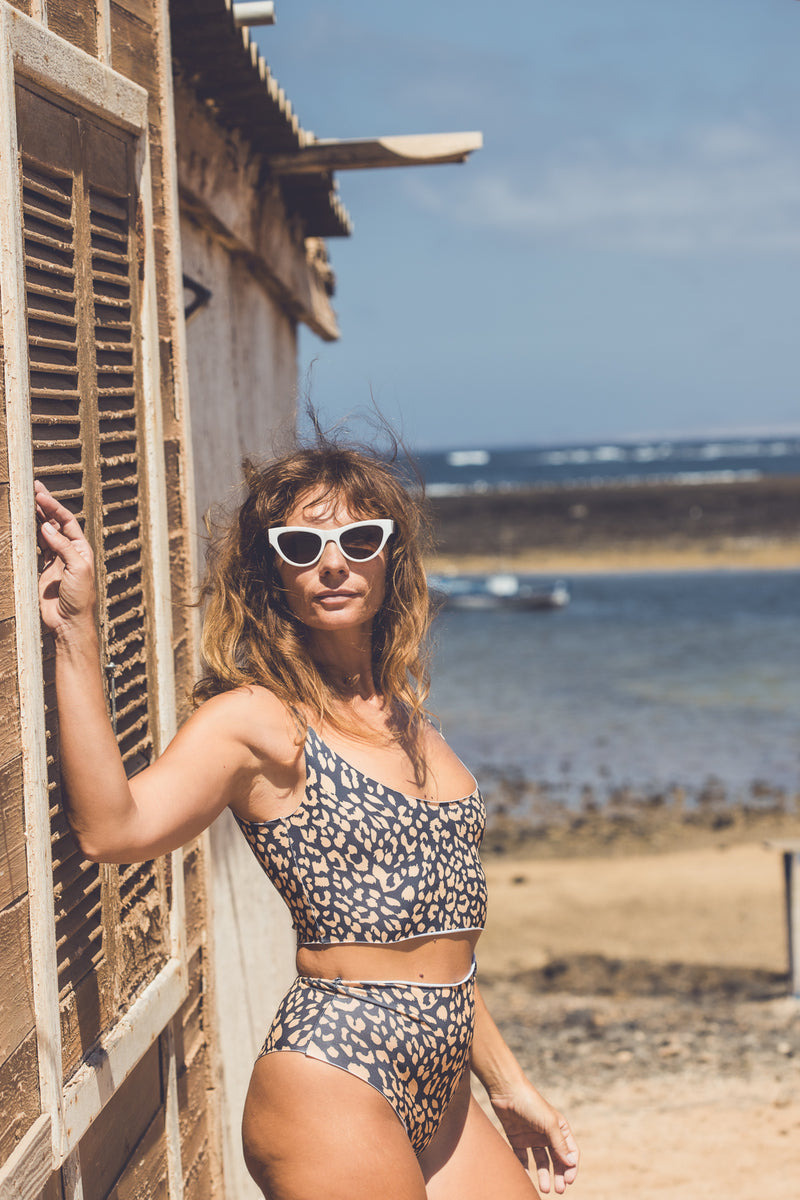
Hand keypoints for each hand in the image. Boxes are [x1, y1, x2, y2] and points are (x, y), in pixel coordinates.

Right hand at [35, 480, 96, 633]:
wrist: (69, 622)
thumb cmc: (79, 598)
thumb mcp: (77, 569)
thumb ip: (62, 548)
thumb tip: (47, 528)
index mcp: (81, 549)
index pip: (67, 521)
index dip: (54, 507)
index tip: (40, 494)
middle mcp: (70, 551)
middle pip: (56, 523)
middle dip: (46, 505)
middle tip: (34, 488)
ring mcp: (56, 560)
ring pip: (45, 533)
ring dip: (37, 517)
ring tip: (28, 501)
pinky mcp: (44, 569)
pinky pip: (37, 548)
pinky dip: (31, 535)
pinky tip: (26, 523)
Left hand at [489, 1082, 578, 1194]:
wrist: (506, 1091)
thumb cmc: (531, 1104)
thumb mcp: (549, 1124)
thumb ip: (559, 1144)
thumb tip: (570, 1164)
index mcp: (559, 1128)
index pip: (570, 1151)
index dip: (571, 1167)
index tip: (569, 1181)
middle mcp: (547, 1133)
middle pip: (556, 1159)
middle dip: (558, 1175)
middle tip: (558, 1190)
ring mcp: (532, 1137)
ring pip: (541, 1161)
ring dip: (544, 1175)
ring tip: (544, 1189)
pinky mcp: (517, 1139)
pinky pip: (523, 1158)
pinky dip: (525, 1169)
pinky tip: (527, 1179)